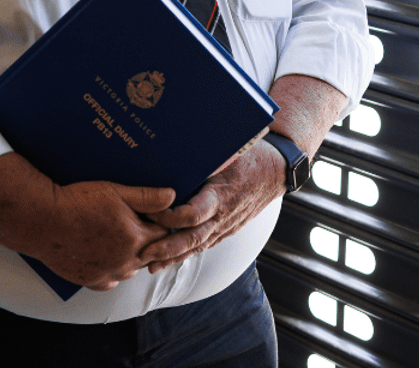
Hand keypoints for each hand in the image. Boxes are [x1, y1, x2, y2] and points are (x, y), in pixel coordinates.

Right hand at [34, 181, 175, 290]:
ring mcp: (108, 274)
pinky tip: (106, 255)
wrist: (43, 221)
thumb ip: (148, 198)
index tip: (155, 214)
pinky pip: (110, 280)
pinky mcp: (90, 281)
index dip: (162, 223)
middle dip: (149, 241)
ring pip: (131, 269)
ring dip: (132, 256)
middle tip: (138, 224)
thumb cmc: (78, 203)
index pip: (164, 235)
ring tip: (121, 237)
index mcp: (136, 239)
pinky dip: (112, 270)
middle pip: (151, 254)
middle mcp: (125, 262)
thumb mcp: (117, 192)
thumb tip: (172, 197)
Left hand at [140, 141, 283, 272]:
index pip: (192, 215)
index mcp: (220, 196)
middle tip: (142, 253)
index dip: (170, 217)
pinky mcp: (226, 230)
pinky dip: (185, 255)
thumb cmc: (251, 157)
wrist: (276, 172)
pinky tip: (168, 260)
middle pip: (192, 239)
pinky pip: (204, 246)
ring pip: (197, 247)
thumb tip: (173, 153)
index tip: (150, 211)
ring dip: (172, 258)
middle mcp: (223, 216)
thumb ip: (202, 160)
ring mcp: (226, 226)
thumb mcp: (227, 154)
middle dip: (166, 249)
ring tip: (148, 264)